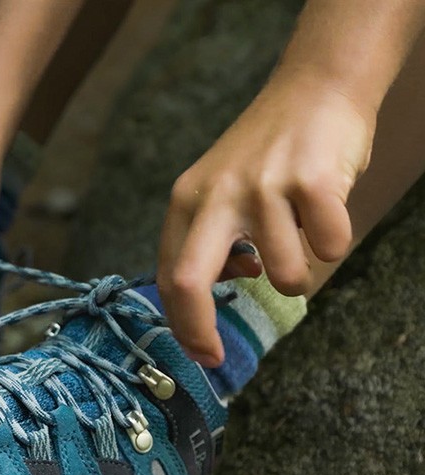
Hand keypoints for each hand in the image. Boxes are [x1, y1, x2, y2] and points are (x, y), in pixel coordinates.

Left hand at [157, 73, 373, 365]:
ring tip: (300, 240)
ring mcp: (263, 186)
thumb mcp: (219, 191)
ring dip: (298, 277)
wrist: (315, 88)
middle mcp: (216, 194)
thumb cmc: (267, 154)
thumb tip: (228, 285)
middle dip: (198, 332)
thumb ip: (209, 240)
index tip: (198, 352)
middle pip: (189, 281)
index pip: (169, 276)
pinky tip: (326, 211)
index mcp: (187, 201)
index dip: (180, 323)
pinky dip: (335, 242)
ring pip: (284, 276)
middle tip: (215, 357)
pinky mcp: (311, 180)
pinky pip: (330, 247)